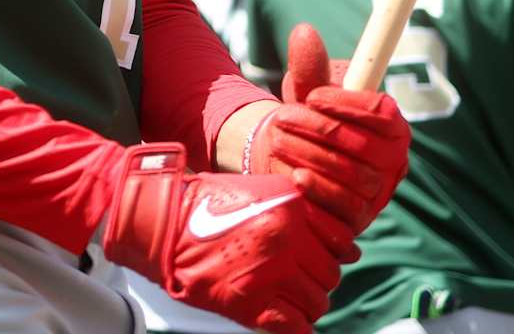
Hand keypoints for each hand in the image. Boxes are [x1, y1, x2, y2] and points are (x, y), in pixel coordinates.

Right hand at [103, 143, 358, 333]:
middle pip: (330, 275)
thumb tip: (348, 247)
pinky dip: (297, 328)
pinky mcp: (251, 303)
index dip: (334, 254)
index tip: (321, 259)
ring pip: (317, 302)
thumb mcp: (263, 192)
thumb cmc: (211, 206)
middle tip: (299, 280)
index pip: (340, 242)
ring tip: (290, 300)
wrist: (166, 224)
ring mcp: (271, 273)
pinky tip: (289, 322)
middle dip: (318, 280)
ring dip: (307, 304)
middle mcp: (287, 239)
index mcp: (292, 208)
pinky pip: (294, 326)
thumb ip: (304, 212)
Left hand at [245, 23, 410, 232]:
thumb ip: (309, 65)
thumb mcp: (307, 89)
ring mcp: (378, 194)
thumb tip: (304, 32)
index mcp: (392, 125)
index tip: (312, 95)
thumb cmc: (308, 118)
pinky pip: (345, 209)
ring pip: (354, 177)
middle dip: (322, 130)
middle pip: (366, 147)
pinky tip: (296, 176)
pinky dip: (320, 191)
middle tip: (283, 118)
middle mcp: (393, 162)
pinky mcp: (358, 221)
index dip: (349, 103)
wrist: (291, 158)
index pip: (383, 113)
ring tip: (279, 140)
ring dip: (313, 157)